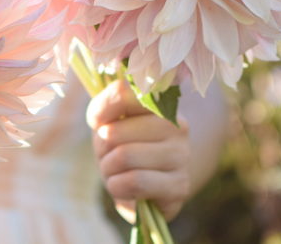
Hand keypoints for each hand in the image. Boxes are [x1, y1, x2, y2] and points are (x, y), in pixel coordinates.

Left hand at [86, 80, 190, 222]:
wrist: (144, 186)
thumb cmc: (122, 146)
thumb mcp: (107, 122)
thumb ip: (102, 109)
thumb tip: (99, 118)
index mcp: (158, 102)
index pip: (121, 92)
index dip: (99, 112)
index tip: (99, 124)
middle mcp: (176, 125)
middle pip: (113, 133)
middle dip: (101, 149)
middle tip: (109, 154)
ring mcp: (182, 155)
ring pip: (123, 157)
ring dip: (108, 170)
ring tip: (117, 171)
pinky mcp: (180, 185)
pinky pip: (134, 181)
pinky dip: (117, 187)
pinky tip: (125, 187)